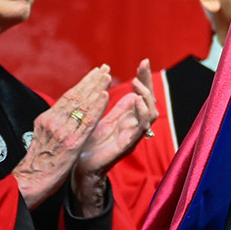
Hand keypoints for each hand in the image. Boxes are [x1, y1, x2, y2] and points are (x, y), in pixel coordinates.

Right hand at [11, 65, 109, 207]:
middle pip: (75, 96)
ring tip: (107, 77)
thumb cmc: (40, 160)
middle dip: (92, 81)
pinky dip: (97, 107)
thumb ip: (55, 121)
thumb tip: (65, 109)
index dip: (83, 83)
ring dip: (96, 89)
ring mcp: (62, 131)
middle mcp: (53, 121)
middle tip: (105, 68)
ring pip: (82, 105)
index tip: (95, 72)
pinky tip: (105, 97)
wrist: (32, 181)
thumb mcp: (44, 135)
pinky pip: (87, 121)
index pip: (68, 96)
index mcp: (47, 119)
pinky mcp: (71, 142)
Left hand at [71, 60, 157, 216]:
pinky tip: (136, 100)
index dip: (145, 78)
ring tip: (137, 84)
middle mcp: (135, 125)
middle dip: (148, 82)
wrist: (79, 168)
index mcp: (130, 117)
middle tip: (142, 67)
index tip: (144, 61)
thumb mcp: (103, 120)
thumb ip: (118, 109)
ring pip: (151, 114)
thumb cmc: (90, 146)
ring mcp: (133, 135)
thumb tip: (130, 91)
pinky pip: (140, 128)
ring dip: (146, 96)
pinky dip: (141, 113)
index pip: (141, 94)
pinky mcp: (127, 145)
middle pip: (150, 101)